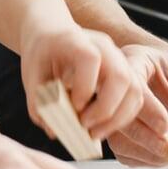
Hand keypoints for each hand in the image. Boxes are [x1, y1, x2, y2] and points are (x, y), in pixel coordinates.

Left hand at [19, 26, 144, 144]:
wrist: (53, 35)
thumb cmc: (41, 54)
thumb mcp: (32, 73)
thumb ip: (38, 100)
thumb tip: (53, 131)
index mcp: (76, 40)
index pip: (90, 59)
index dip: (84, 86)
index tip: (73, 106)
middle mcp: (104, 47)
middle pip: (121, 76)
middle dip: (106, 109)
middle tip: (84, 126)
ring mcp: (119, 59)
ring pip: (134, 90)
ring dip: (117, 119)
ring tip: (93, 133)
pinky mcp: (126, 73)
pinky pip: (135, 98)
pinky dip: (122, 117)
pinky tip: (101, 127)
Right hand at [105, 43, 167, 166]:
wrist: (163, 73)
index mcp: (135, 61)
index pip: (131, 86)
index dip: (148, 110)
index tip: (167, 126)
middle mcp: (115, 84)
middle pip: (118, 114)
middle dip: (144, 136)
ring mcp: (111, 107)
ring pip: (115, 136)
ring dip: (143, 151)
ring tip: (167, 152)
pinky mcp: (114, 129)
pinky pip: (121, 151)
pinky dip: (140, 159)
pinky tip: (158, 154)